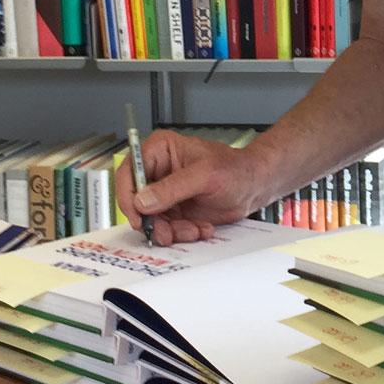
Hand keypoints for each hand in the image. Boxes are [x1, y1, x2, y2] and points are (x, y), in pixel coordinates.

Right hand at [114, 130, 267, 245]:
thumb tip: (143, 200)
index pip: (129, 171)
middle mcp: (159, 172)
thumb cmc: (236, 169)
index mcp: (161, 150)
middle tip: (167, 233)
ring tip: (194, 229)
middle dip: (152, 221)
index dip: (128, 195)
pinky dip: (181, 233)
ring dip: (170, 230)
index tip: (138, 215)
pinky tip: (201, 228)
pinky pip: (166, 228)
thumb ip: (173, 187)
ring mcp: (165, 193)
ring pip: (151, 220)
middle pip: (136, 201)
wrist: (255, 186)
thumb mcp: (205, 175)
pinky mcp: (174, 211)